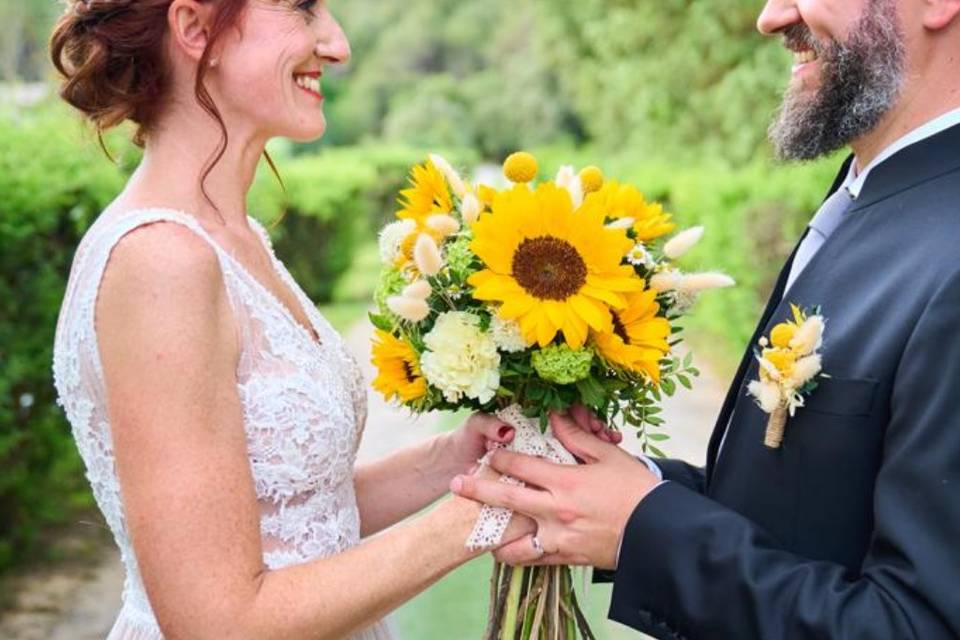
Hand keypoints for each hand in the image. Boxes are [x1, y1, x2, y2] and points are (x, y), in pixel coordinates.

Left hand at [449, 411, 659, 569]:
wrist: (660, 532)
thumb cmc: (637, 489)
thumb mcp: (608, 456)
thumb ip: (576, 437)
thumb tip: (554, 416)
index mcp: (565, 482)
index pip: (522, 466)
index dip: (501, 457)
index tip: (489, 453)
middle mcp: (556, 512)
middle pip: (507, 500)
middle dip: (478, 490)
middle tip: (456, 485)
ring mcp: (560, 539)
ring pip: (514, 541)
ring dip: (493, 535)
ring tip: (479, 531)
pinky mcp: (568, 558)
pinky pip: (535, 560)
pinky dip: (518, 556)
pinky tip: (508, 551)